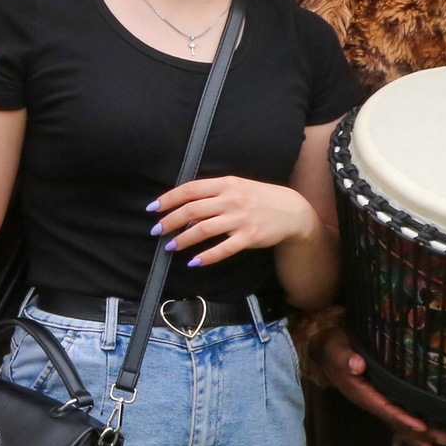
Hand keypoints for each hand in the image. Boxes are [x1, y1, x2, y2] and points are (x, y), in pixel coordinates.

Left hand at [151, 176, 316, 266]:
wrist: (292, 210)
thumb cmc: (259, 198)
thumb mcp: (236, 188)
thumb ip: (212, 196)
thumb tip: (186, 213)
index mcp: (226, 184)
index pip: (190, 189)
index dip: (168, 199)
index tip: (153, 208)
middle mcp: (231, 199)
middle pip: (192, 210)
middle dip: (170, 221)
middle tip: (156, 231)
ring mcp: (240, 218)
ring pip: (203, 229)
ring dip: (183, 239)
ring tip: (170, 247)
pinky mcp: (249, 237)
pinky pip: (223, 249)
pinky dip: (206, 257)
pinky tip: (194, 262)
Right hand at [312, 326, 445, 445]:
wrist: (326, 350)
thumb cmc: (334, 348)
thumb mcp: (337, 350)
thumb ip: (345, 358)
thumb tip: (357, 365)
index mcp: (361, 393)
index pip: (384, 409)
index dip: (403, 419)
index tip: (421, 427)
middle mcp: (369, 402)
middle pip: (397, 421)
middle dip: (420, 431)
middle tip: (445, 439)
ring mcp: (375, 402)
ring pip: (399, 422)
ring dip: (420, 433)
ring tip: (443, 441)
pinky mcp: (379, 398)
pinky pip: (397, 416)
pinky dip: (412, 427)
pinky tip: (426, 434)